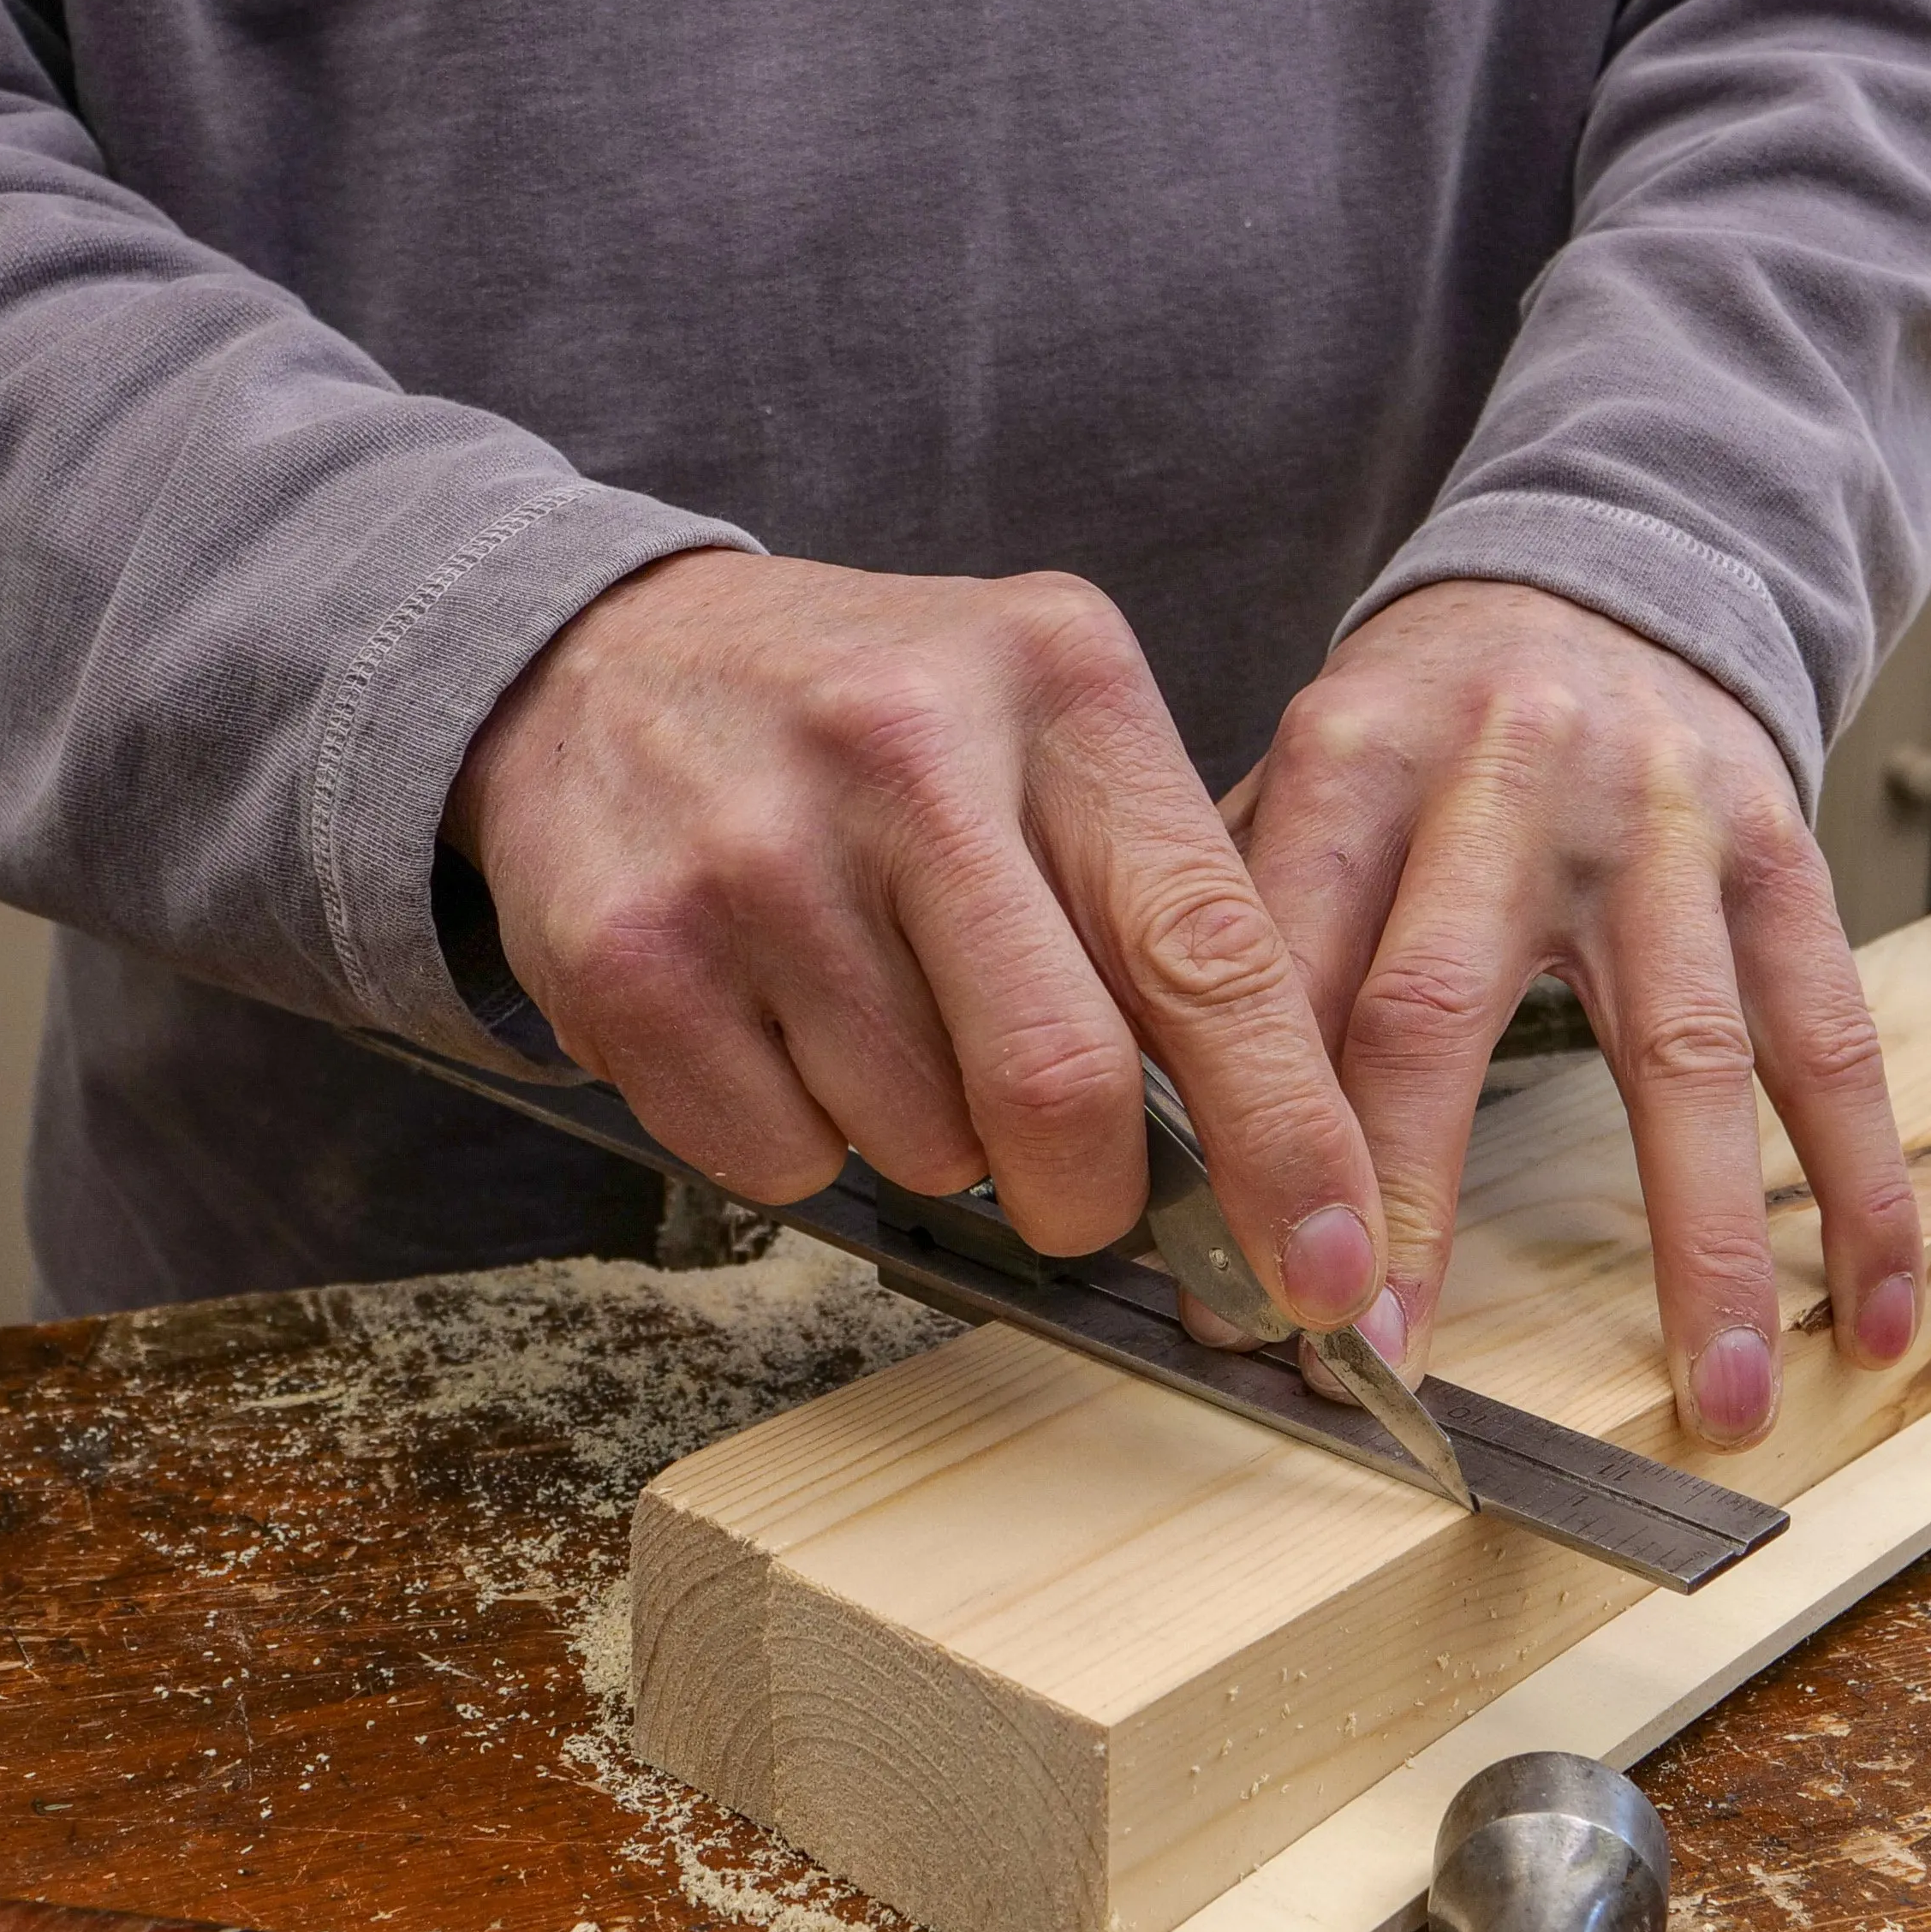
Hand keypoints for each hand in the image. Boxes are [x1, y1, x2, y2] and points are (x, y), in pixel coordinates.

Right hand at [445, 550, 1383, 1326]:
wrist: (599, 661)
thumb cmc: (874, 721)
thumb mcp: (1047, 725)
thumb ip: (1166, 903)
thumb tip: (1281, 1156)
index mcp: (1059, 683)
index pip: (1210, 955)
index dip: (1288, 1138)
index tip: (1331, 1269)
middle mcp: (907, 751)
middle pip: (1062, 1085)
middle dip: (1090, 1194)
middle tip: (1076, 1191)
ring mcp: (756, 854)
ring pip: (922, 1143)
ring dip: (936, 1144)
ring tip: (887, 1018)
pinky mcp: (632, 956)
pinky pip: (783, 1162)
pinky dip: (809, 1142)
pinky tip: (780, 1023)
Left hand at [1223, 579, 1923, 1445]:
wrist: (1604, 578)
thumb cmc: (1425, 724)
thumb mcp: (1302, 774)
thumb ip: (1230, 928)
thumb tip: (1141, 1156)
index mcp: (1352, 756)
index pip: (1277, 966)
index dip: (1248, 1140)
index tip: (1236, 1300)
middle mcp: (1501, 775)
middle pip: (1440, 1007)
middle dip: (1407, 1200)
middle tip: (1383, 1356)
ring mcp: (1658, 818)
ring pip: (1682, 1050)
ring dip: (1702, 1241)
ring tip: (1718, 1400)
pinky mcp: (1780, 848)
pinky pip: (1828, 1033)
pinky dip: (1862, 1182)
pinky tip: (1867, 1312)